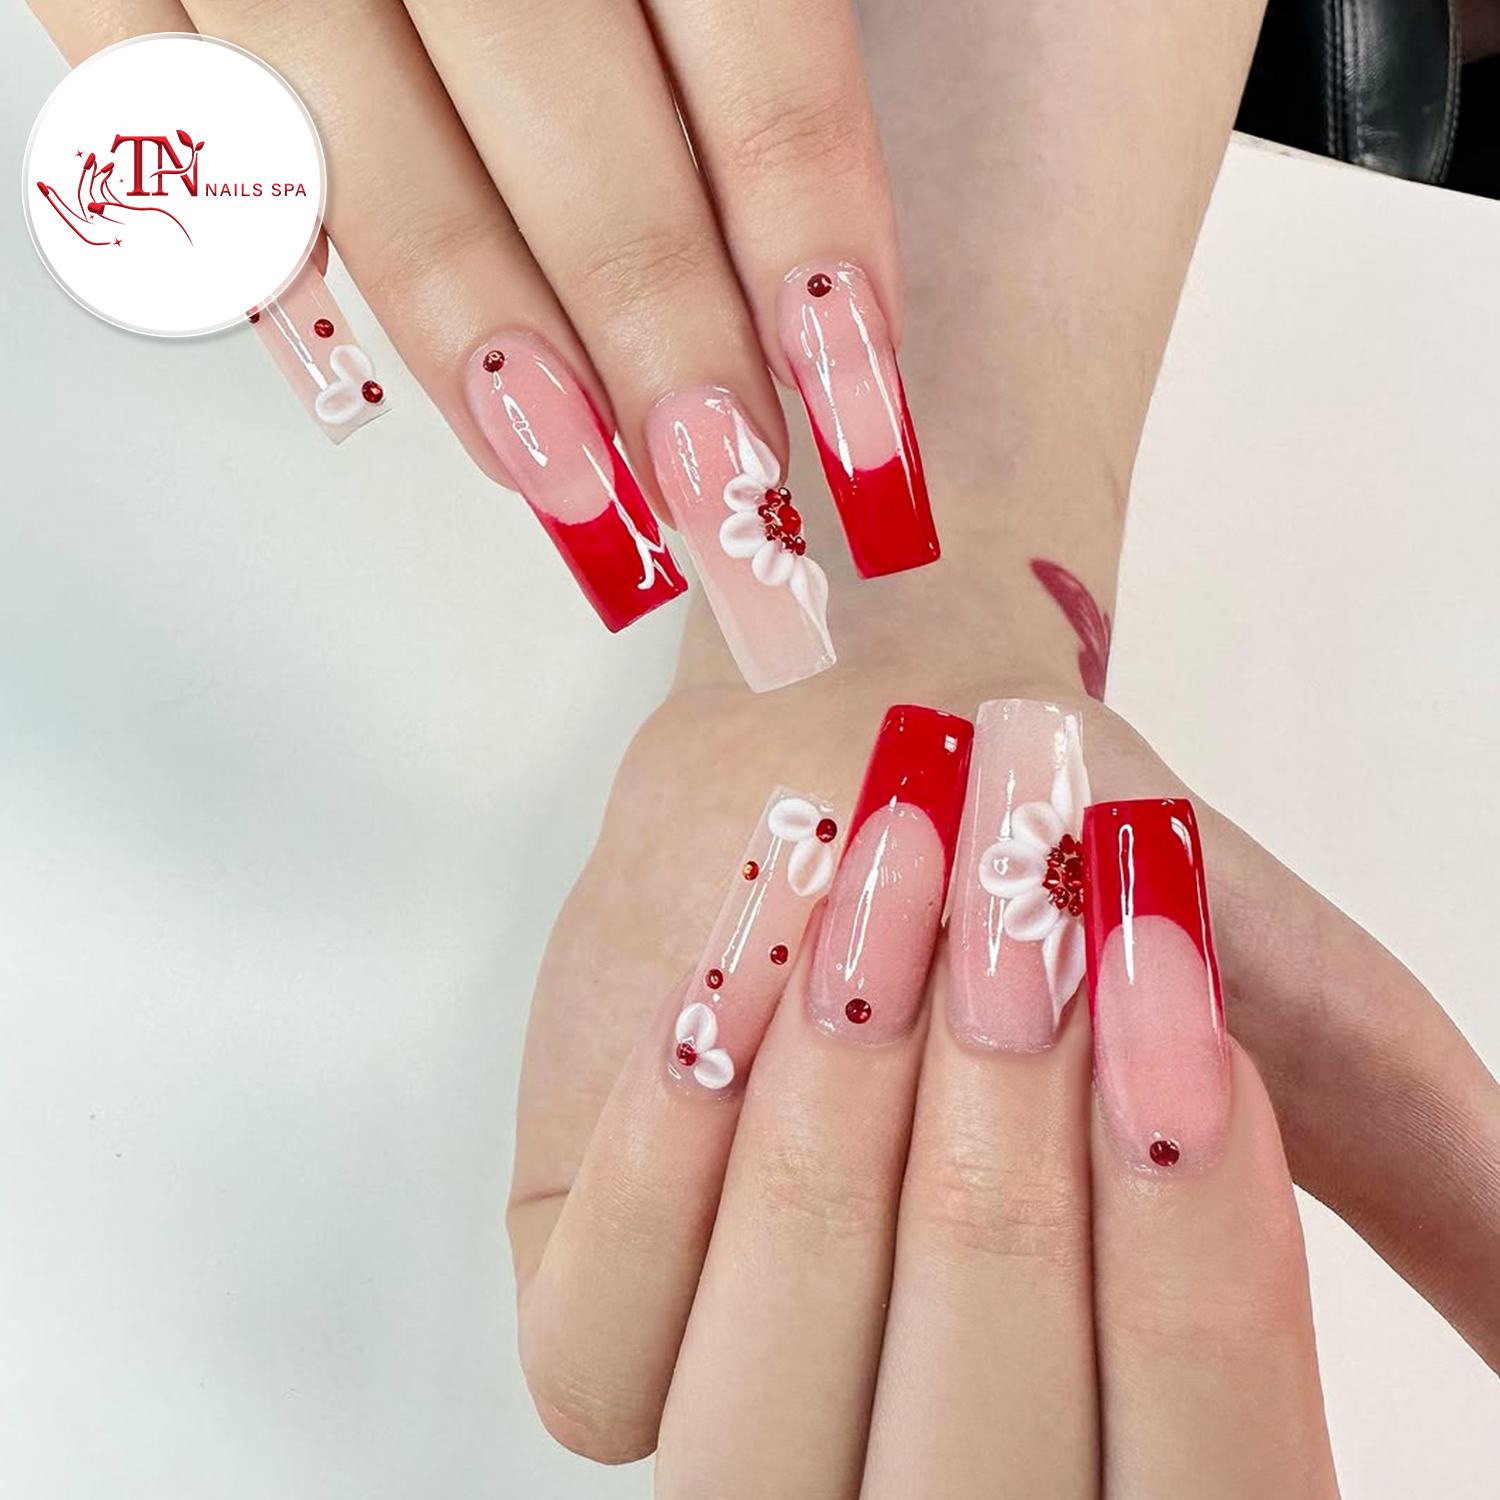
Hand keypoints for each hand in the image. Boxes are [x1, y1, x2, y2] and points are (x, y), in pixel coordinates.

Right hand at [31, 0, 921, 649]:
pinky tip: (333, 370)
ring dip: (483, 345)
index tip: (864, 437)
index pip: (762, 69)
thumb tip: (793, 266)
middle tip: (725, 504)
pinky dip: (241, 250)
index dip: (814, 268)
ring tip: (566, 484)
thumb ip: (729, 20)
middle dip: (664, 355)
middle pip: (580, 145)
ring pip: (368, 162)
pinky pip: (148, 102)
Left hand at [507, 614, 1499, 1485]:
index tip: (1175, 1014)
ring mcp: (746, 1426)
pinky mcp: (590, 1329)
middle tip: (1024, 934)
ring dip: (834, 1151)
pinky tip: (733, 989)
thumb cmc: (1089, 877)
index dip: (1199, 1274)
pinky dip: (672, 1159)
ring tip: (883, 916)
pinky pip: (601, 1351)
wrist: (872, 753)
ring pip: (771, 1428)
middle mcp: (943, 1481)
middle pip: (976, 1467)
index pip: (1205, 1490)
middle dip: (1006, 1172)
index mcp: (1133, 1442)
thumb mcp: (1296, 1016)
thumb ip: (1442, 1179)